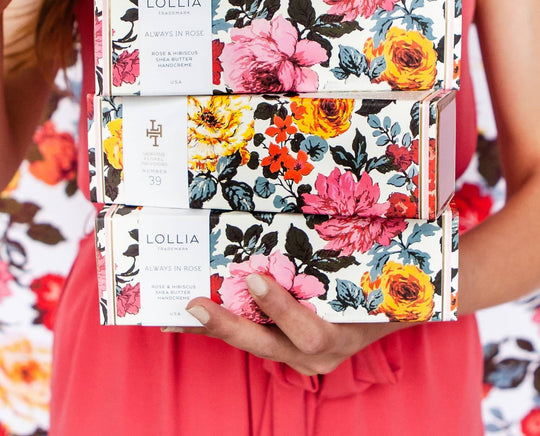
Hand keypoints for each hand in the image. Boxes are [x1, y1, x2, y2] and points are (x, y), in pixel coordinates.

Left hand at [163, 274, 399, 375]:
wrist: (392, 314)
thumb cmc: (382, 287)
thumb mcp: (372, 273)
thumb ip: (346, 256)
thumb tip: (329, 212)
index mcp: (343, 336)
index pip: (309, 333)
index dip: (281, 308)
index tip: (255, 280)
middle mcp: (319, 354)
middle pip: (268, 346)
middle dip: (228, 326)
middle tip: (193, 307)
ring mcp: (300, 356)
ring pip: (253, 343)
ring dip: (214, 329)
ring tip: (177, 316)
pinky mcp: (286, 348)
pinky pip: (252, 338)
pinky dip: (223, 328)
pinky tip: (193, 319)